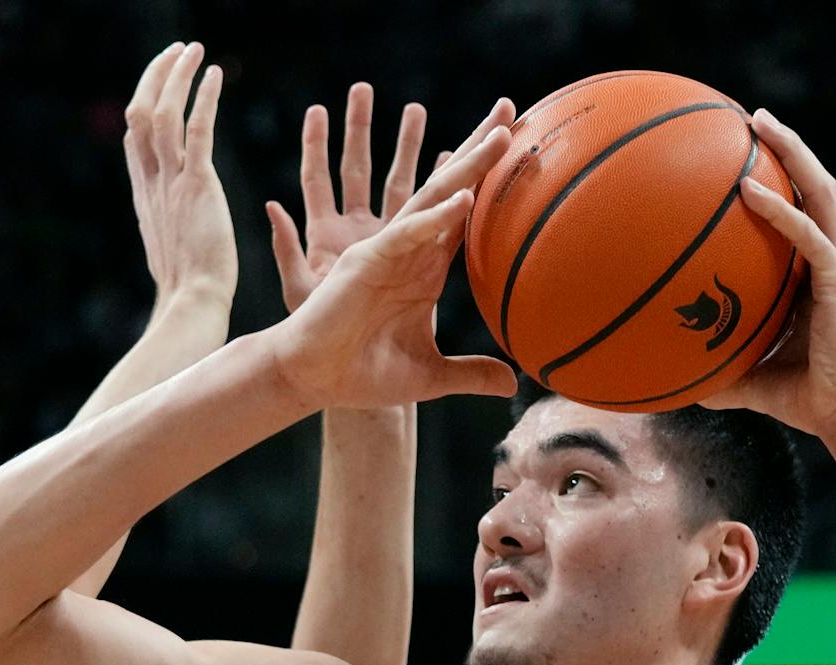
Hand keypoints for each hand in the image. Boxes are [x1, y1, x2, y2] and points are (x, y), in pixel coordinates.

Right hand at [122, 42, 235, 321]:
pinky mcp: (197, 186)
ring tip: (193, 49)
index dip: (144, 106)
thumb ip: (168, 225)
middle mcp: (152, 183)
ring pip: (162, 113)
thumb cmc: (189, 290)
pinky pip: (197, 129)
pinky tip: (215, 74)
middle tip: (176, 51)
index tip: (158, 84)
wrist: (193, 304)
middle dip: (155, 77)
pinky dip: (203, 97)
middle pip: (140, 114)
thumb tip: (170, 225)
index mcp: (146, 196)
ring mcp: (171, 182)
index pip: (136, 140)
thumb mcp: (170, 249)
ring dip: (176, 75)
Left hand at [266, 83, 429, 313]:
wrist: (357, 361)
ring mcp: (387, 238)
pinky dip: (439, 189)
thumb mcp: (299, 289)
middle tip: (367, 90)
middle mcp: (359, 229)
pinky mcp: (413, 255)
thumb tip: (273, 206)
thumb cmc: (324, 332)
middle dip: (367, 129)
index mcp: (328, 234)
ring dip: (407, 146)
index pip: (321, 179)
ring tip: (414, 109)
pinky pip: (429, 215)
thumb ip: (287, 249)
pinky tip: (450, 159)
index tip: (319, 111)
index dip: (318, 144)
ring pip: (399, 182)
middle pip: (363, 169)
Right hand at [268, 102, 519, 410]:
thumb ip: (472, 373)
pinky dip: (434, 218)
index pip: (463, 212)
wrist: (318, 381)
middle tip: (508, 108)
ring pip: (430, 195)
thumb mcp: (432, 376)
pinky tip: (462, 199)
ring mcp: (388, 248)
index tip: (517, 146)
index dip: (486, 180)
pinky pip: (407, 233)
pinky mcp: (367, 261)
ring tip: (496, 131)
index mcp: (425, 267)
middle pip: (448, 186)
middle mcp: (409, 247)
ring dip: (464, 164)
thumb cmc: (366, 375)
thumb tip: (515, 384)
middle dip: (477, 147)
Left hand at [700, 110, 835, 445]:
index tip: (751, 156)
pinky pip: (806, 235)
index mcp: (821, 277)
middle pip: (817, 188)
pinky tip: (747, 190)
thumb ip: (723, 372)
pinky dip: (778, 210)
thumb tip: (683, 386)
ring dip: (792, 154)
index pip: (805, 215)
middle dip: (790, 149)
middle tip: (755, 119)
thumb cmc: (809, 402)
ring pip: (820, 193)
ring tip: (760, 124)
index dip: (785, 181)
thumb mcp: (754, 381)